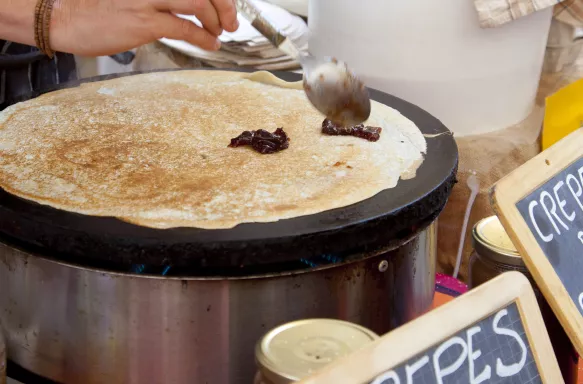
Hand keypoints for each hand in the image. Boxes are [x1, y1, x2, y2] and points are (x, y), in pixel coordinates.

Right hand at [0, 0, 238, 55]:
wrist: (65, 18)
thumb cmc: (100, 10)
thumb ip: (162, 0)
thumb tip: (191, 9)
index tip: (226, 10)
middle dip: (223, 6)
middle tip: (230, 23)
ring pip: (197, 3)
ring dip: (215, 21)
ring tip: (219, 34)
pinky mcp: (143, 21)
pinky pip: (184, 28)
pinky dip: (203, 38)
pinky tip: (210, 45)